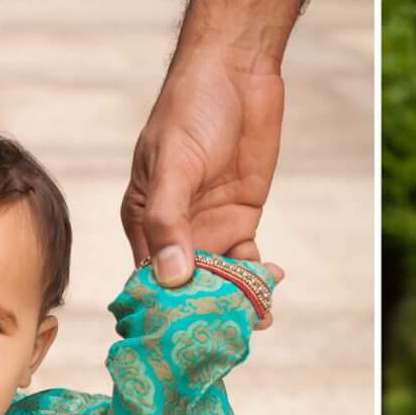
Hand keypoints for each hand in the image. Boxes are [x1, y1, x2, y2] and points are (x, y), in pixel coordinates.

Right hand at [122, 45, 285, 316]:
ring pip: (219, 280)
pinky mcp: (241, 220)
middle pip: (186, 288)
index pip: (147, 279)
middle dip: (203, 314)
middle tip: (223, 344)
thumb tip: (170, 277)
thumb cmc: (191, 108)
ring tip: (254, 323)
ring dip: (235, 302)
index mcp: (145, 221)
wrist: (237, 71)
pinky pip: (247, 261)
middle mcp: (175, 232)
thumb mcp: (175, 163)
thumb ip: (171, 221)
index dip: (161, 311)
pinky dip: (257, 279)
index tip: (176, 342)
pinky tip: (270, 289)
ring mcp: (209, 227)